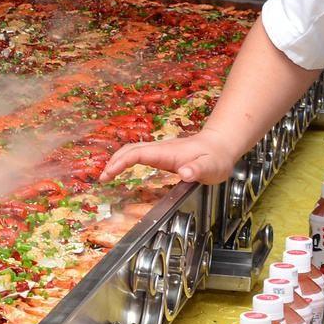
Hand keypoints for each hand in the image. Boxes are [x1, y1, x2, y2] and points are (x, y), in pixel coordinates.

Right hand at [100, 130, 238, 184]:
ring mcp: (160, 150)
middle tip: (102, 178)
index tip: (109, 174)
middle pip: (129, 149)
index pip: (137, 153)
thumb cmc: (216, 158)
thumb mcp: (211, 167)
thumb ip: (197, 169)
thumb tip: (184, 173)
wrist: (221, 146)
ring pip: (132, 150)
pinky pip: (138, 154)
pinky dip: (125, 160)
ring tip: (106, 174)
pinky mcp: (161, 154)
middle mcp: (160, 149)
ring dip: (117, 160)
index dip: (120, 163)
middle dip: (113, 162)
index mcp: (166, 152)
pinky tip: (122, 169)